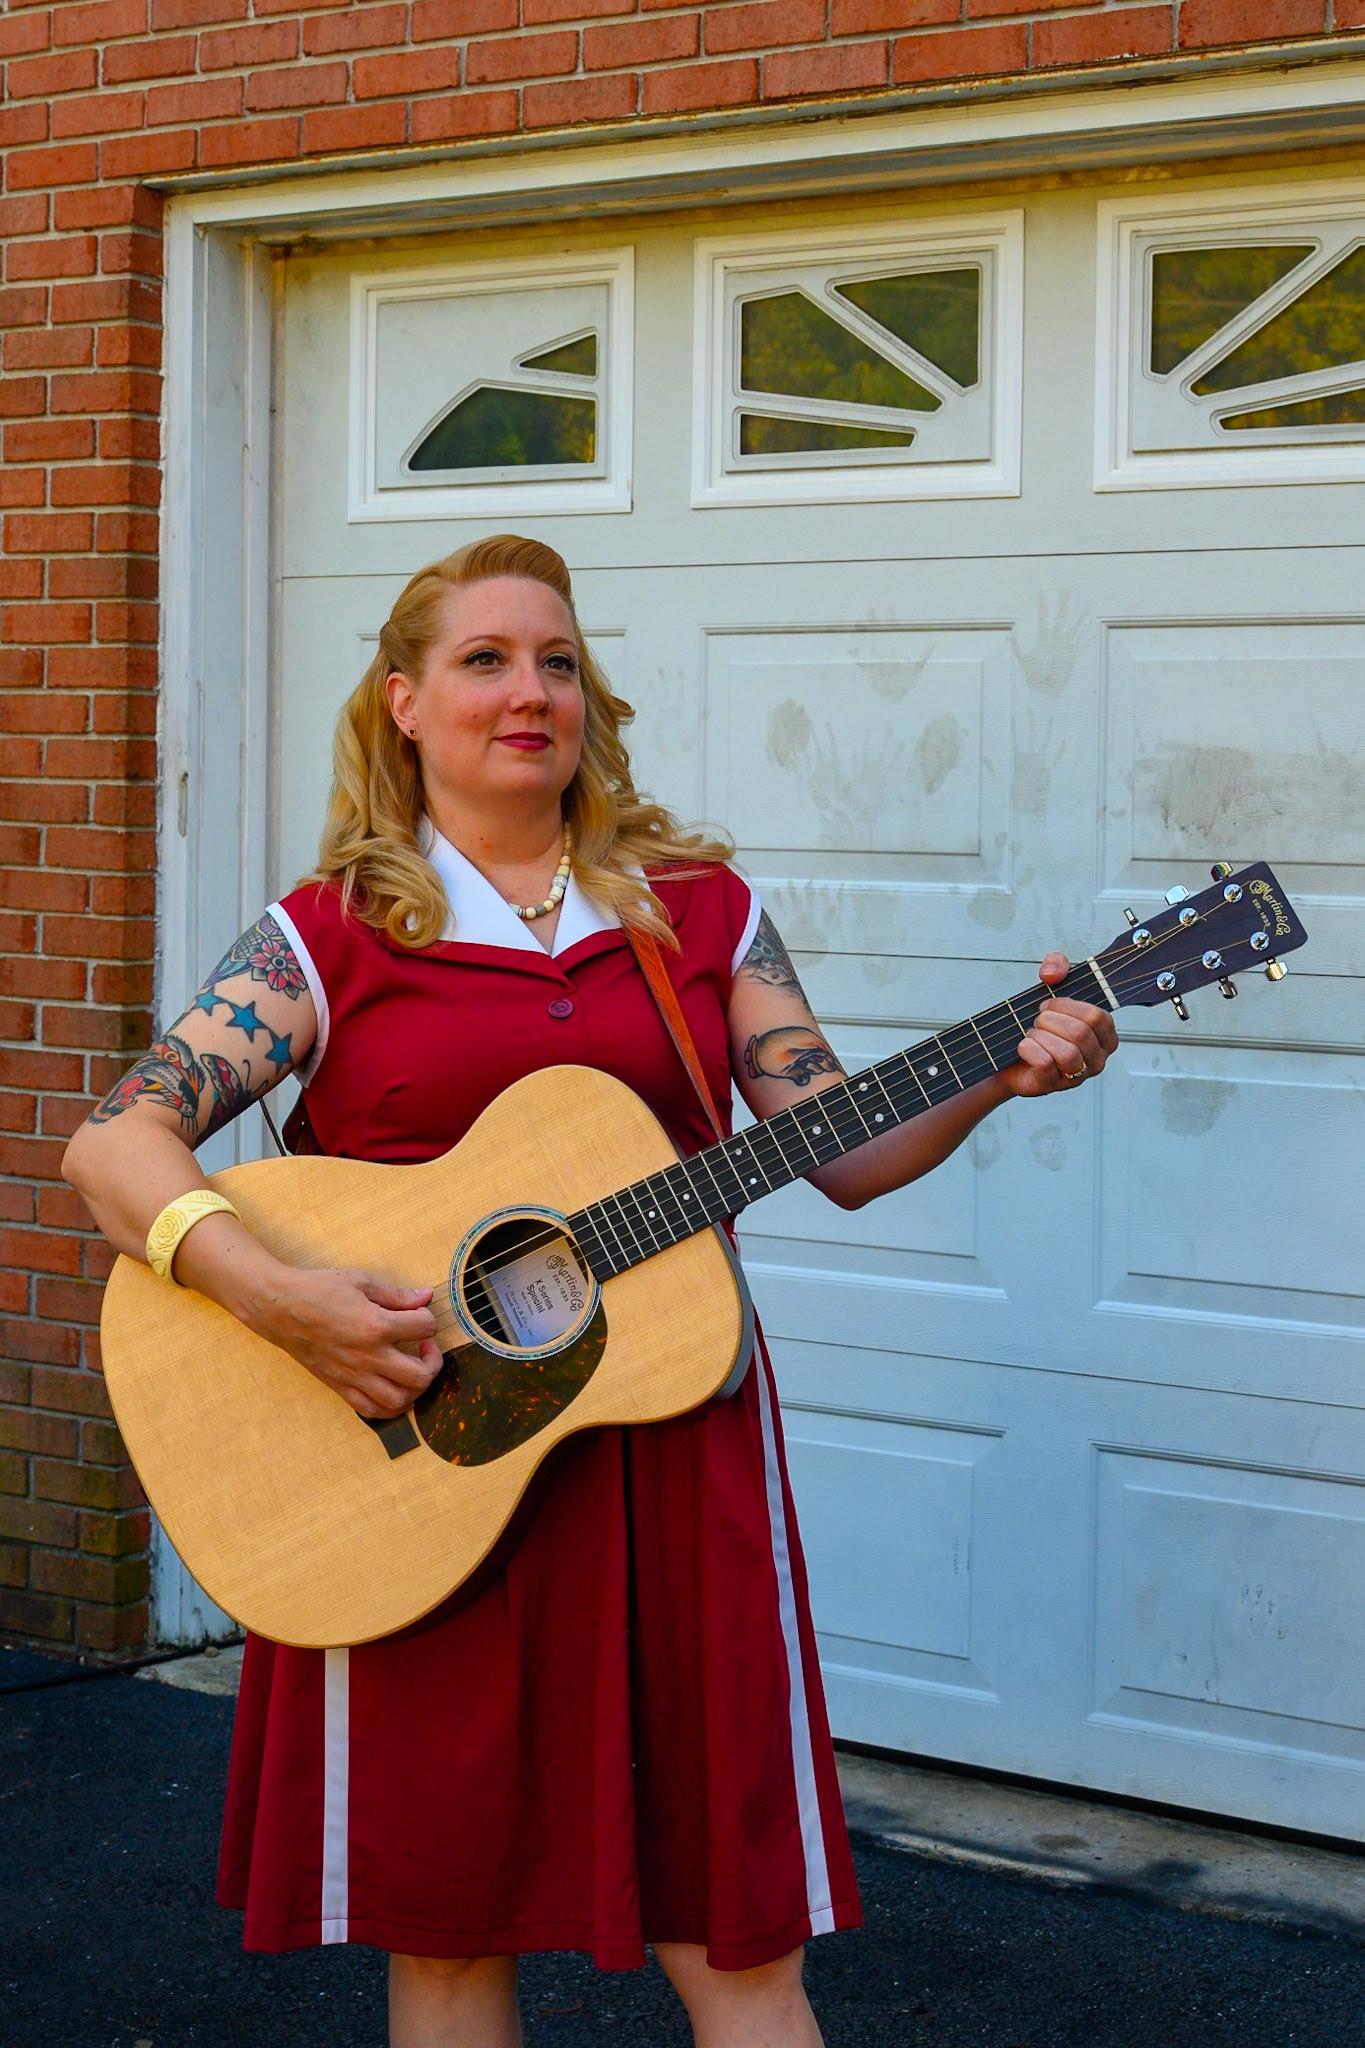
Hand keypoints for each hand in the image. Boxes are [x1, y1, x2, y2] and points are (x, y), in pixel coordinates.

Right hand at [246, 1265, 442, 1418]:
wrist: (279, 1308)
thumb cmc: (319, 1290)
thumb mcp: (362, 1282)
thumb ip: (397, 1295)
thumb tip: (426, 1296)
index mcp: (376, 1325)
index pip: (425, 1328)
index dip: (428, 1318)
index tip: (419, 1314)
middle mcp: (368, 1357)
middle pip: (420, 1375)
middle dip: (433, 1362)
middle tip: (425, 1348)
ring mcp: (354, 1376)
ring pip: (399, 1400)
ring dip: (415, 1388)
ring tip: (412, 1370)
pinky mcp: (340, 1386)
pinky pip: (372, 1410)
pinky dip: (389, 1405)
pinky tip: (391, 1387)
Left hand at [1004, 952, 1118, 1098]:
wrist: (1009, 1054)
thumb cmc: (1040, 1025)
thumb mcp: (1052, 987)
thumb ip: (1057, 966)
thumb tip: (1051, 974)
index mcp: (1105, 1036)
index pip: (1097, 1017)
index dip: (1069, 1006)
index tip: (1049, 1005)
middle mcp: (1096, 1059)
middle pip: (1080, 1033)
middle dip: (1050, 1021)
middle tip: (1037, 1020)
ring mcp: (1076, 1076)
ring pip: (1067, 1052)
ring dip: (1041, 1035)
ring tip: (1031, 1034)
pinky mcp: (1052, 1086)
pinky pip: (1045, 1063)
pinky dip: (1029, 1048)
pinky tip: (1023, 1046)